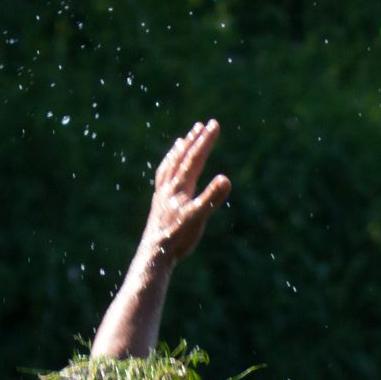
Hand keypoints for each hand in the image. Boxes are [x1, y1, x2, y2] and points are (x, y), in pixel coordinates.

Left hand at [140, 120, 230, 262]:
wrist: (154, 255)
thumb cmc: (177, 238)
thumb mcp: (198, 218)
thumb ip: (212, 198)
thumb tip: (226, 179)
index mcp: (180, 186)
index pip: (195, 158)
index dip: (206, 140)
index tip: (214, 124)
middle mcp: (169, 186)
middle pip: (182, 157)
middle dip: (194, 141)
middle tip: (202, 125)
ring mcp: (162, 195)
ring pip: (170, 166)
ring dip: (178, 152)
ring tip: (182, 140)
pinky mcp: (158, 205)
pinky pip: (162, 179)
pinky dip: (167, 169)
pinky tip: (168, 171)